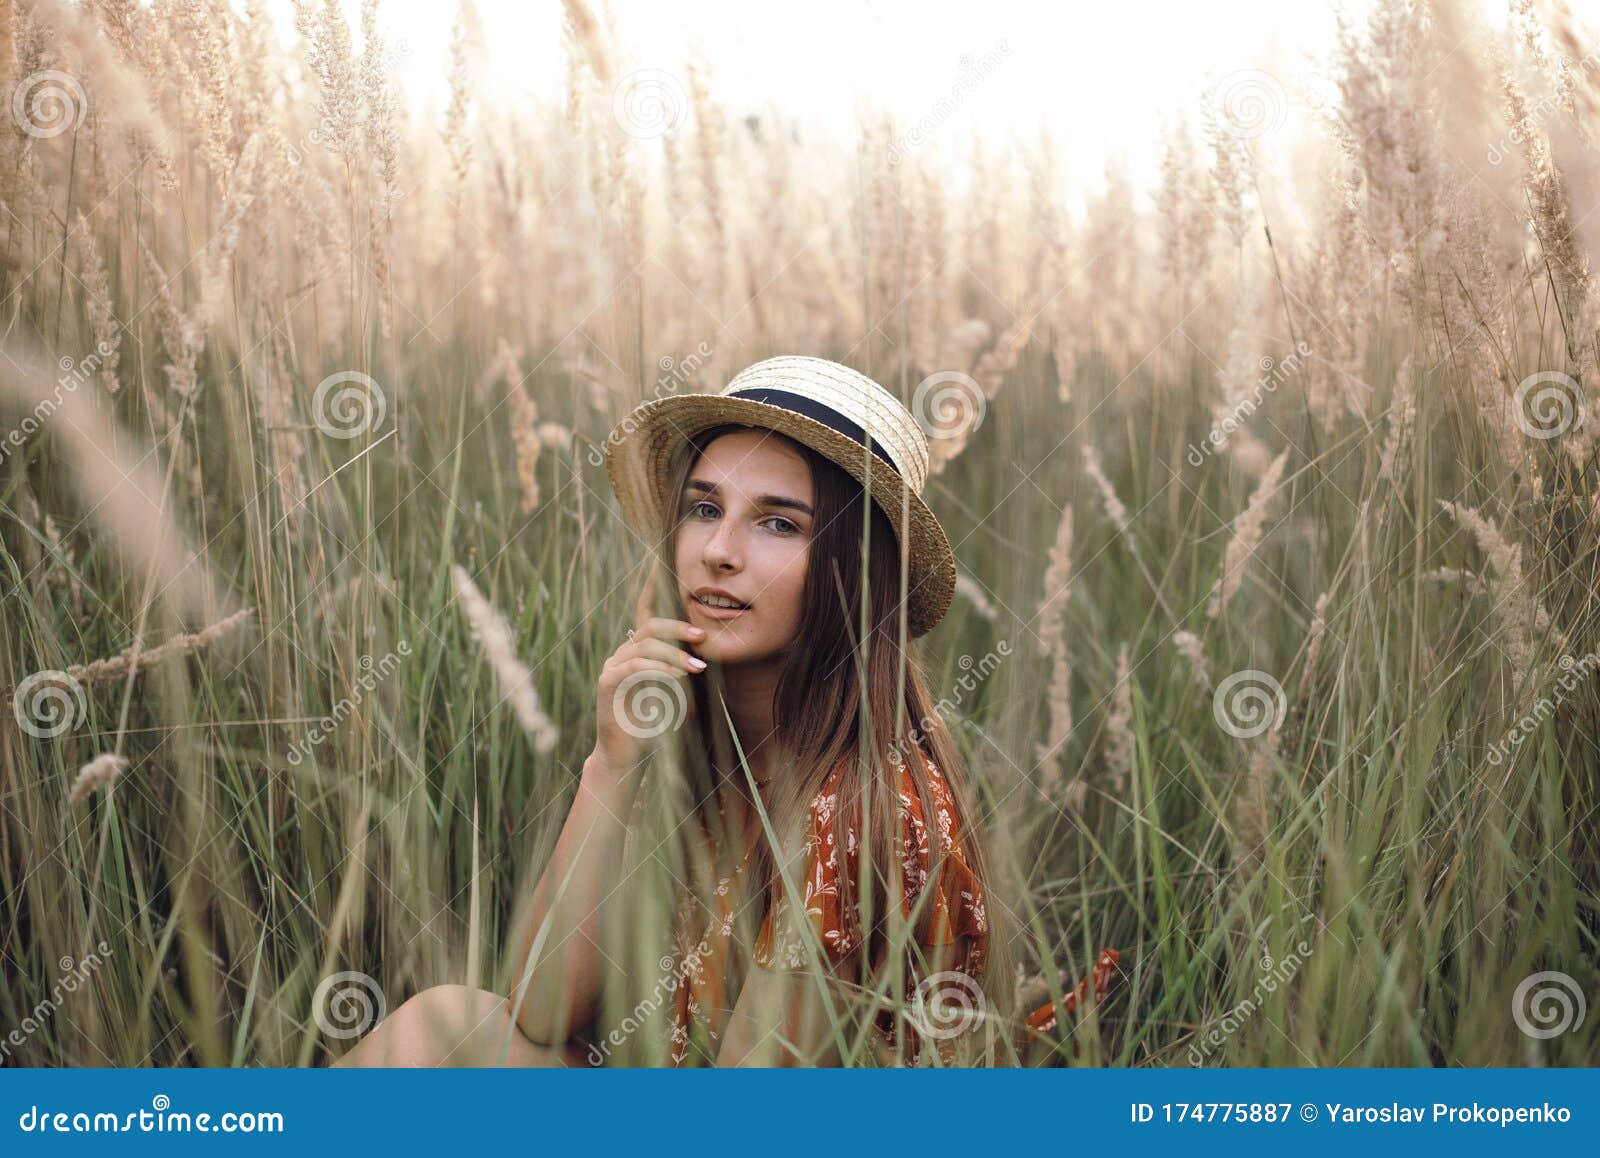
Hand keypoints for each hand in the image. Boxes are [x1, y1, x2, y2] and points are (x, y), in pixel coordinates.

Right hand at [590, 562, 706, 774]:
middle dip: (677, 628)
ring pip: (644, 647)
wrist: (625, 758)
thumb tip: (703, 655)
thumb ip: (680, 671)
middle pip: (649, 627)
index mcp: (637, 653)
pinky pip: (634, 668)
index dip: (651, 588)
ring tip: (696, 667)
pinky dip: (657, 669)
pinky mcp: (607, 685)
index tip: (660, 564)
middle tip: (702, 637)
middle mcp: (621, 655)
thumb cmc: (652, 728)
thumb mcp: (673, 694)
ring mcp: (611, 668)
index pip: (645, 614)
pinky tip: (675, 677)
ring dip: (673, 654)